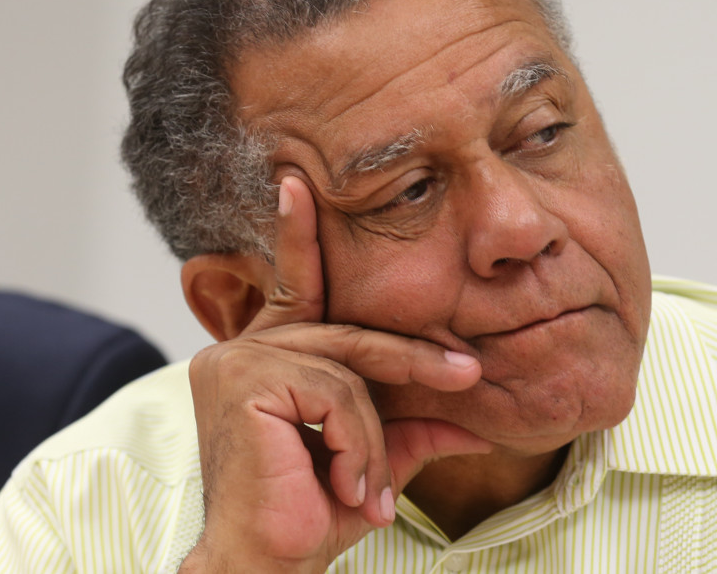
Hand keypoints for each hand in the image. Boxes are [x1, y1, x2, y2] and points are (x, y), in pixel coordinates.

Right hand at [180, 177, 490, 572]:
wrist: (265, 565)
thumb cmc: (312, 515)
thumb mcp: (376, 458)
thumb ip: (415, 426)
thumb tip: (479, 417)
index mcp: (266, 356)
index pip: (299, 287)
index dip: (299, 233)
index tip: (296, 181)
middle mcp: (242, 349)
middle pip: (352, 335)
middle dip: (414, 357)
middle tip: (469, 372)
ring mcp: (237, 361)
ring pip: (351, 373)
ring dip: (373, 439)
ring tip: (367, 489)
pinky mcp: (245, 381)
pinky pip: (338, 395)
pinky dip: (355, 445)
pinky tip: (344, 485)